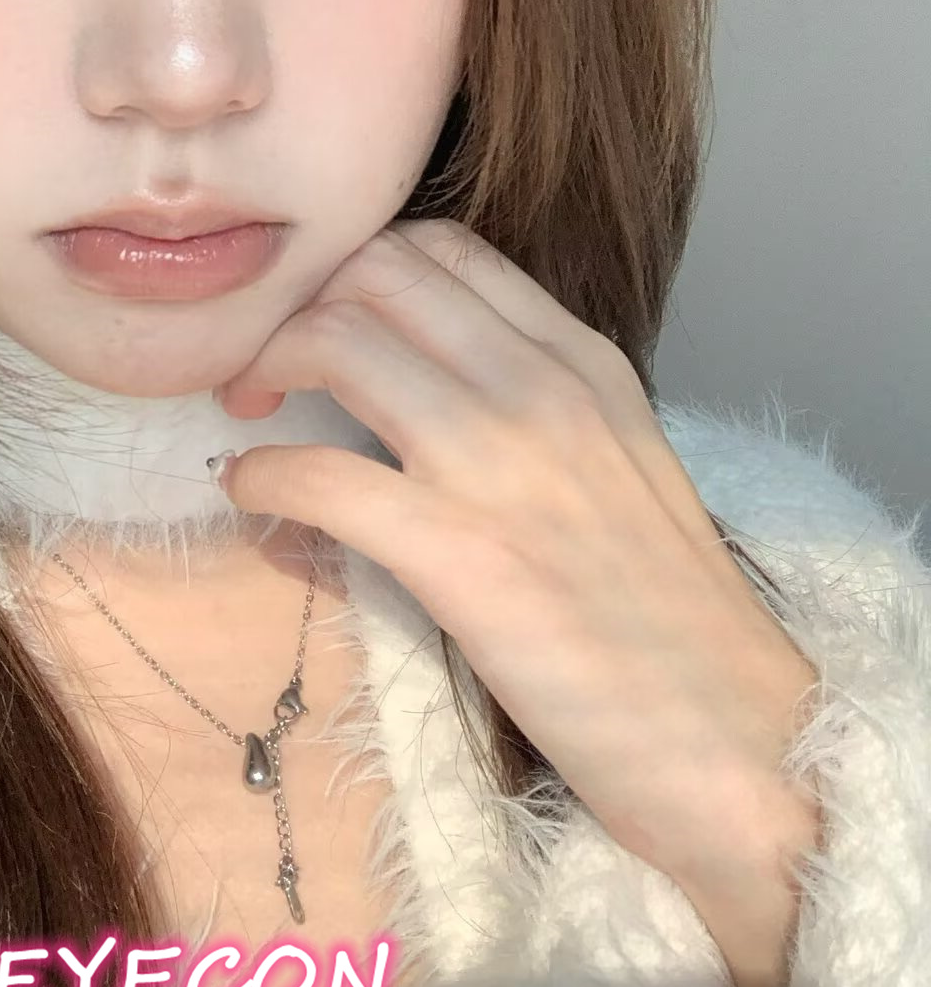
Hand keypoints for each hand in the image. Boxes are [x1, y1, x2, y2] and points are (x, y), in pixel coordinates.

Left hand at [212, 219, 822, 911]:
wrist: (734, 738)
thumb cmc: (669, 617)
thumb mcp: (620, 462)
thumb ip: (535, 404)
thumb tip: (419, 382)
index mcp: (584, 361)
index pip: (442, 248)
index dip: (358, 269)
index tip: (326, 318)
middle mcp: (541, 388)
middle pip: (376, 273)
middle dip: (302, 303)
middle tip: (270, 366)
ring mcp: (497, 465)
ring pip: (337, 341)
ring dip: (266, 366)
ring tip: (251, 415)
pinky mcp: (456, 554)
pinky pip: (318, 475)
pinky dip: (264, 476)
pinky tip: (252, 495)